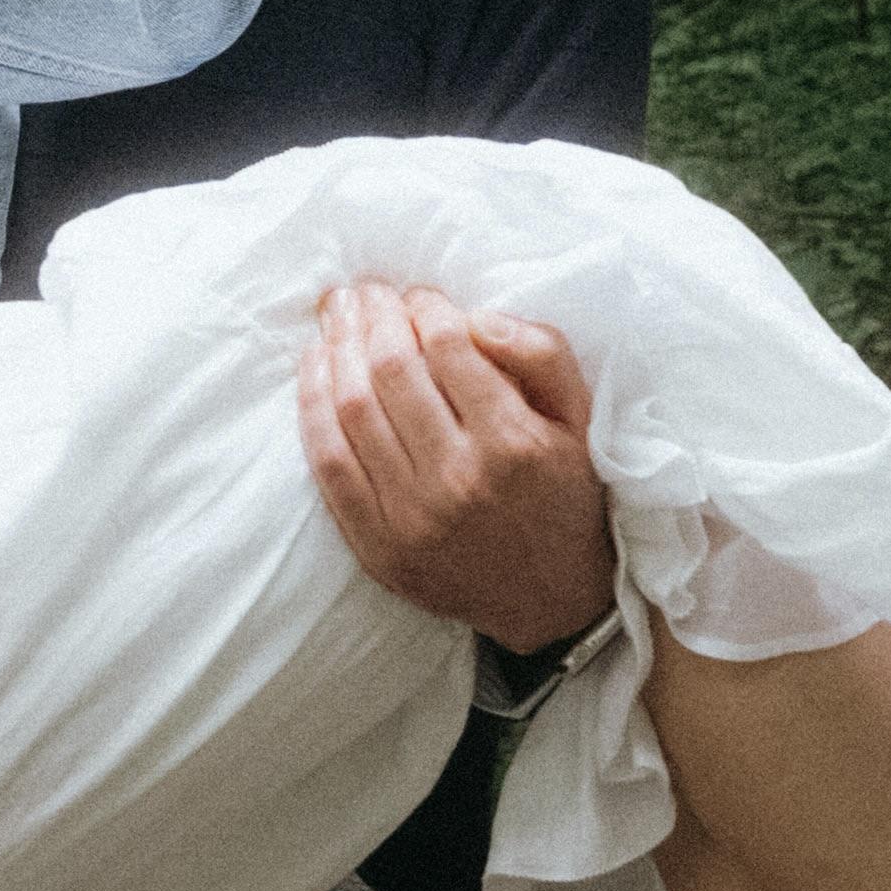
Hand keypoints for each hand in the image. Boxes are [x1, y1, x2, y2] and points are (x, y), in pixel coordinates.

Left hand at [297, 282, 613, 653]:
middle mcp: (459, 480)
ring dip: (336, 348)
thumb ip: (541, 353)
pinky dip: (311, 405)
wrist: (551, 600)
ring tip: (335, 314)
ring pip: (351, 409)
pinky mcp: (377, 546)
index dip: (424, 306)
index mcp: (513, 443)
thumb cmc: (562, 492)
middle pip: (391, 370)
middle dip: (372, 315)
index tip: (418, 295)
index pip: (448, 346)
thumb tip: (475, 318)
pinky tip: (314, 366)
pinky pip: (328, 463)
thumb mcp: (579, 417)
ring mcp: (411, 518)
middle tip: (365, 291)